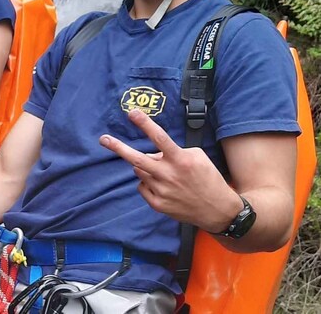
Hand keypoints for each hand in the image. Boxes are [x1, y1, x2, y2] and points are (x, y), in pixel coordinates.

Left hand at [99, 109, 242, 231]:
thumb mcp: (197, 157)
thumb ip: (172, 152)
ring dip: (145, 168)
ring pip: (139, 171)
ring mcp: (161, 191)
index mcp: (180, 160)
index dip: (145, 123)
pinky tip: (164, 187)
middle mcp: (168, 175)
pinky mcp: (158, 204)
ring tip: (163, 173)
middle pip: (137, 159)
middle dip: (118, 148)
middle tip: (103, 139)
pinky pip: (142, 186)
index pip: (159, 137)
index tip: (132, 112)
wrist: (217, 210)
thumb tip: (151, 154)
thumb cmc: (207, 178)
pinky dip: (148, 183)